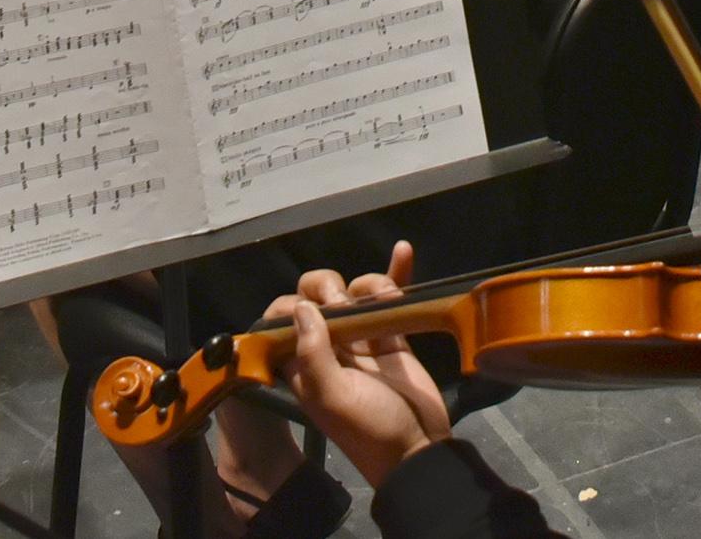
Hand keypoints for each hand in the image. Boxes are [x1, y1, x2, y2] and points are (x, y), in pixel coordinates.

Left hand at [271, 245, 447, 491]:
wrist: (419, 450)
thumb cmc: (370, 429)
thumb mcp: (332, 397)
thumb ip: (312, 352)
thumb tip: (301, 306)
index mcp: (302, 363)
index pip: (281, 319)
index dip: (289, 307)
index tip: (311, 311)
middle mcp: (327, 346)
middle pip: (315, 295)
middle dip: (328, 289)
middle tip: (346, 309)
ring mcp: (362, 338)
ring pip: (353, 291)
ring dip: (368, 285)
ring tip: (387, 301)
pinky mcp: (393, 336)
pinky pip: (389, 298)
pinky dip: (396, 273)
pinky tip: (403, 252)